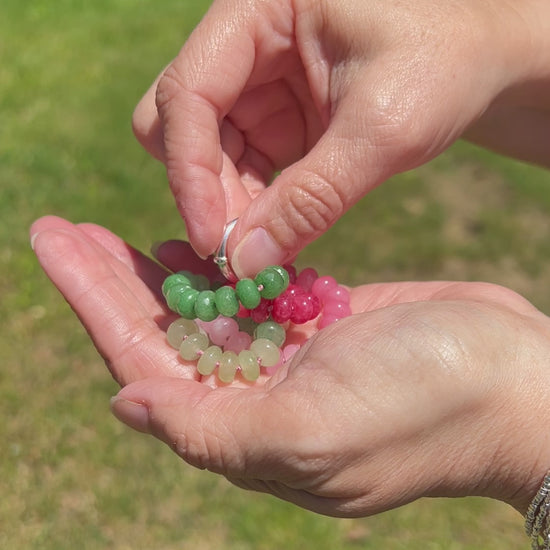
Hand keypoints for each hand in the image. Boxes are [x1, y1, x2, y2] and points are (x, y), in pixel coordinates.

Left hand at [31, 216, 549, 516]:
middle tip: (64, 229)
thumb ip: (214, 429)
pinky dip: (218, 269)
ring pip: (203, 313)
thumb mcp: (312, 433)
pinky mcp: (322, 323)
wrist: (513, 383)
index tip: (57, 244)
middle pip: (163, 333)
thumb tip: (126, 403)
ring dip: (158, 274)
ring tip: (112, 237)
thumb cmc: (424, 408)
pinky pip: (252, 297)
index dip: (95, 303)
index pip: (143, 360)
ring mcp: (290, 358)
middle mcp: (258, 396)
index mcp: (244, 426)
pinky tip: (188, 246)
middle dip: (111, 280)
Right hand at [133, 0, 549, 275]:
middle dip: (205, 191)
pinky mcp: (269, 124)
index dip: (189, 170)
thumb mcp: (382, 130)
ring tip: (267, 249)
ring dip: (227, 208)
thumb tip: (245, 265)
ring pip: (204, 157)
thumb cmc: (441, 67)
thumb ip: (312, 199)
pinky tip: (277, 235)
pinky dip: (250, 210)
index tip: (212, 241)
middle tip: (241, 251)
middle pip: (180, 125)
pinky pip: (236, 173)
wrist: (474, 65)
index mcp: (257, 11)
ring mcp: (253, 88)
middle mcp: (242, 46)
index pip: (189, 92)